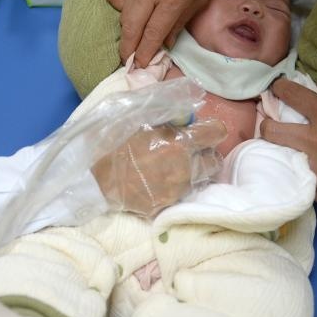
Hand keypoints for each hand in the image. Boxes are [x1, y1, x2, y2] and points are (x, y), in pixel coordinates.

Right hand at [91, 118, 225, 217]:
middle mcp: (185, 167)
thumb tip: (187, 113)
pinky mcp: (171, 203)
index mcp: (180, 142)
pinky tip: (162, 180)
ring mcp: (179, 188)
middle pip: (214, 159)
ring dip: (194, 170)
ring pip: (201, 177)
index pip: (217, 132)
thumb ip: (166, 115)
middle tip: (189, 150)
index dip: (211, 129)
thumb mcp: (139, 120)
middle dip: (205, 153)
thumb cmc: (117, 145)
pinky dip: (178, 185)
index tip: (202, 130)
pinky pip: (184, 192)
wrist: (100, 181)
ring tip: (174, 166)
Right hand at [106, 0, 219, 66]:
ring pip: (123, 14)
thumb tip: (164, 42)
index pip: (153, 34)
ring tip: (131, 40)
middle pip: (132, 28)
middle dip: (129, 49)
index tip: (141, 66)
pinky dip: (118, 5)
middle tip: (129, 62)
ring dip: (125, 31)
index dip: (146, 53)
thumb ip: (181, 20)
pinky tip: (128, 9)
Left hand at [260, 79, 316, 202]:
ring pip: (289, 168)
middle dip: (266, 127)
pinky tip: (314, 181)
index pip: (288, 95)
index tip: (275, 90)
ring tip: (287, 158)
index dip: (278, 90)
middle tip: (270, 126)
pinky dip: (314, 187)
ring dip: (286, 161)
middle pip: (272, 133)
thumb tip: (312, 88)